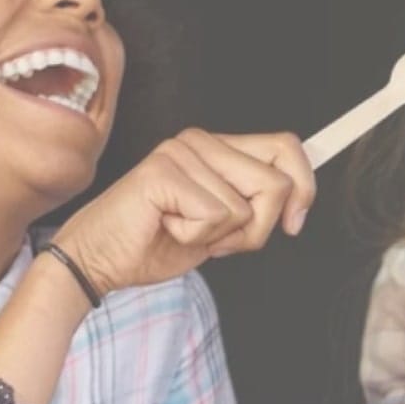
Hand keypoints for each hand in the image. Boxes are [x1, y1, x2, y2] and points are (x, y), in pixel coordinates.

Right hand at [51, 129, 315, 291]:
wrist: (99, 261)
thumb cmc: (155, 243)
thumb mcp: (222, 227)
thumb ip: (254, 207)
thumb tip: (297, 201)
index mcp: (217, 148)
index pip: (284, 147)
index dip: (305, 184)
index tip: (297, 220)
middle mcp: (200, 141)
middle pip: (276, 182)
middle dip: (259, 227)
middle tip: (222, 240)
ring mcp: (181, 152)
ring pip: (247, 206)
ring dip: (222, 236)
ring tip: (184, 231)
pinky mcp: (164, 171)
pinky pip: (215, 216)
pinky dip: (196, 238)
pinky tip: (167, 228)